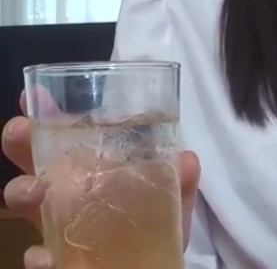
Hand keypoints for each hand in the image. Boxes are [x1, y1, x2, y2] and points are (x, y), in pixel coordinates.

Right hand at [2, 91, 201, 267]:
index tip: (34, 94)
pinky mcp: (55, 259)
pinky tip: (49, 257)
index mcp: (91, 166)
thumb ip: (179, 180)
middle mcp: (65, 190)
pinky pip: (38, 257)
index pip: (64, 133)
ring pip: (23, 200)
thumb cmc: (155, 224)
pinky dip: (40, 257)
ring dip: (22, 190)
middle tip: (21, 130)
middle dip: (20, 139)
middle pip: (31, 157)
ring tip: (38, 190)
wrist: (150, 265)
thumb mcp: (173, 199)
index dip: (45, 111)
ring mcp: (55, 223)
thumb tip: (186, 159)